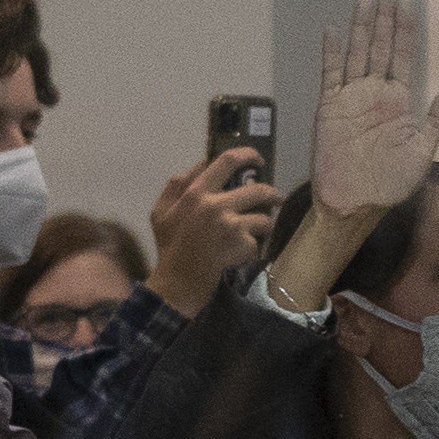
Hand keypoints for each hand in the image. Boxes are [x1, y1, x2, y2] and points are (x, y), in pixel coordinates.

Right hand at [145, 143, 274, 314]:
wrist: (177, 282)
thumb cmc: (169, 247)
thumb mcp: (161, 212)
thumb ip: (177, 185)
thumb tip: (202, 163)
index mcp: (195, 192)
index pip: (226, 161)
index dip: (248, 155)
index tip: (258, 160)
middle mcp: (215, 204)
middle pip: (258, 189)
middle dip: (272, 194)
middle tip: (277, 198)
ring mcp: (230, 224)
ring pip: (265, 216)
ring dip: (264, 224)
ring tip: (257, 232)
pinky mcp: (242, 243)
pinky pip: (259, 240)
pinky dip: (253, 247)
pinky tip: (241, 253)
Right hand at [308, 0, 432, 227]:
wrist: (357, 203)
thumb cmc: (392, 184)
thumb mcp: (423, 151)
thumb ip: (436, 119)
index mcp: (398, 101)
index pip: (402, 57)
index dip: (405, 31)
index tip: (408, 5)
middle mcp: (374, 94)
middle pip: (380, 48)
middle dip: (385, 20)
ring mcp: (351, 98)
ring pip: (357, 54)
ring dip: (361, 28)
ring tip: (366, 1)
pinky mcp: (330, 107)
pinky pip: (330, 74)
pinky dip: (332, 52)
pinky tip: (334, 31)